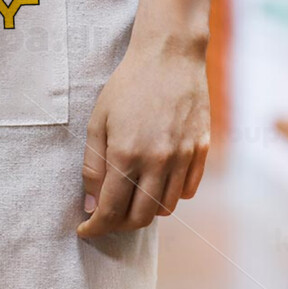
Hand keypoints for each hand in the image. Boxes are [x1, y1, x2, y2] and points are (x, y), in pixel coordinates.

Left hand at [77, 32, 209, 237]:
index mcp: (126, 154)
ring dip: (144, 212)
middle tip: (105, 218)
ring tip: (128, 200)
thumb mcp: (97, 121)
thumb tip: (90, 204)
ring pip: (166, 209)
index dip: (96, 228)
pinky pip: (187, 191)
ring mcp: (184, 158)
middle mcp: (158, 162)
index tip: (85, 231)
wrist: (168, 57)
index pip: (111, 211)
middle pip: (140, 217)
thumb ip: (93, 165)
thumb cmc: (126, 86)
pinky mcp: (201, 151)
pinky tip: (154, 184)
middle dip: (119, 225)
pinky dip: (169, 196)